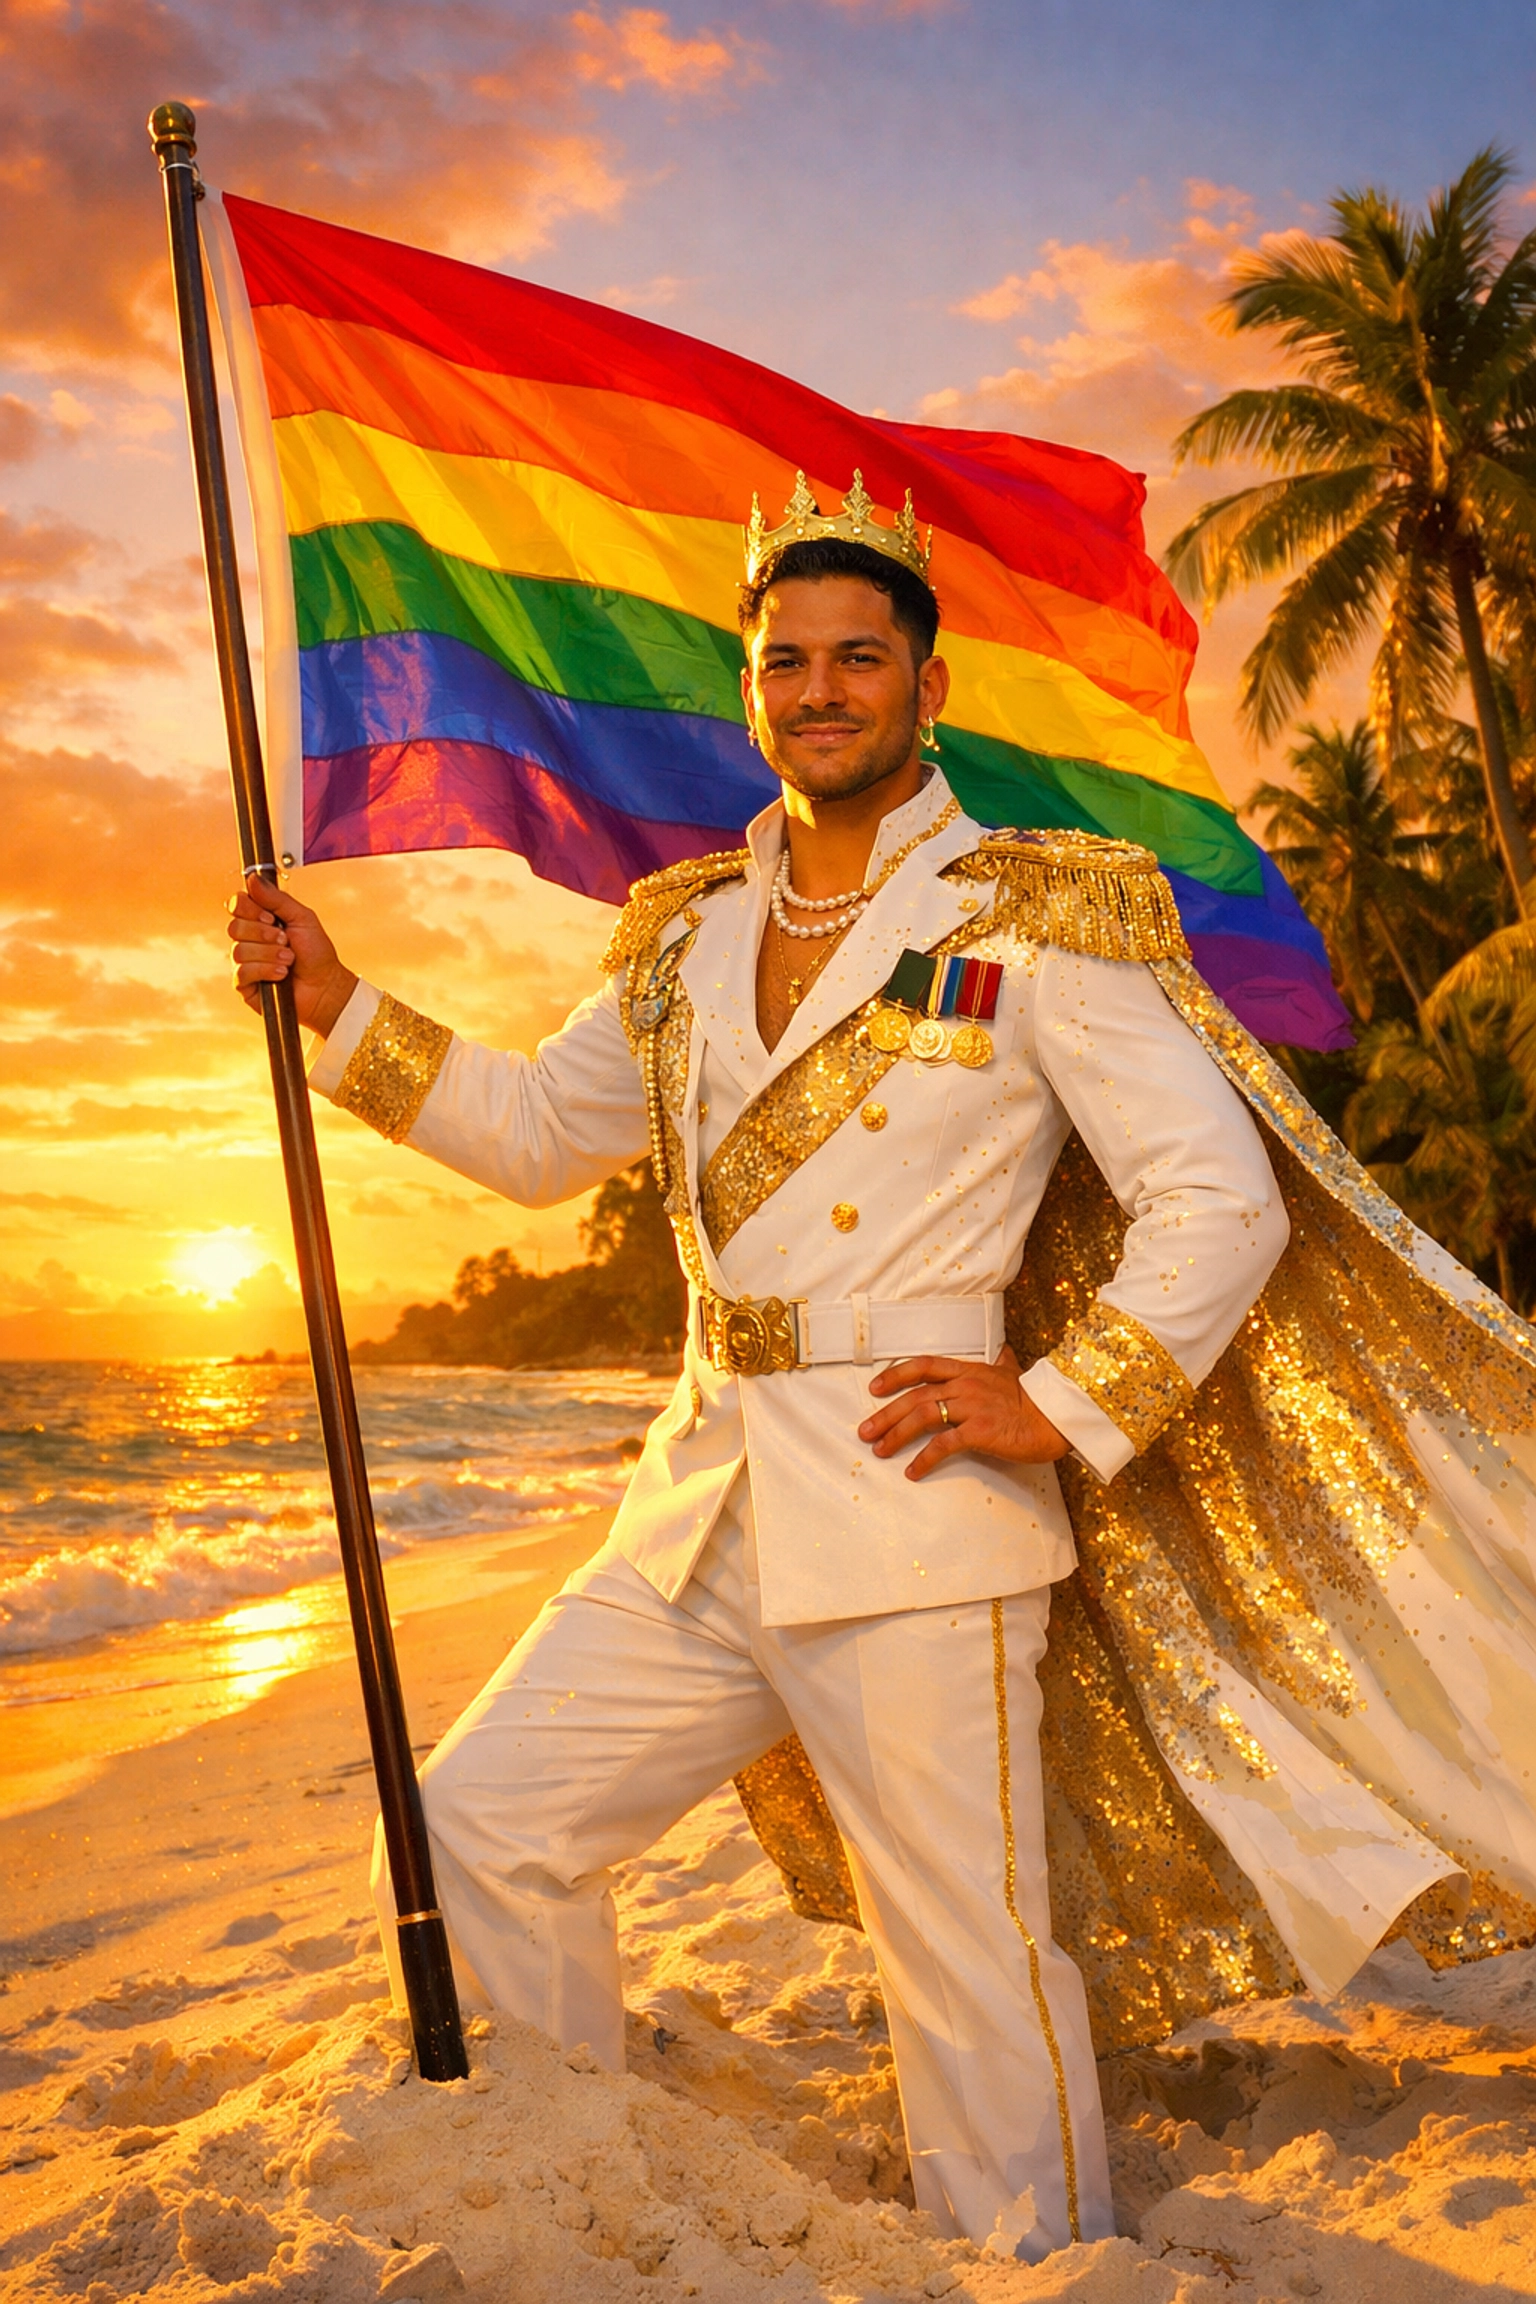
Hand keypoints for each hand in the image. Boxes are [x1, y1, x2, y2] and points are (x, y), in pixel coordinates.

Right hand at [226, 873, 357, 1035]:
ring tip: (289, 960)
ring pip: (239, 950)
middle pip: (234, 926)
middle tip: (285, 940)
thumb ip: (277, 899)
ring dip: (269, 954)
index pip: (237, 904)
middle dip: (263, 934)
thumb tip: (253, 879)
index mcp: (260, 920)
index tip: (269, 917)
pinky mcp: (244, 983)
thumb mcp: (302, 918)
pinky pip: (242, 971)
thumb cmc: (316, 954)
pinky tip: (281, 975)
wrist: (325, 986)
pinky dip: (265, 970)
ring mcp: (245, 961)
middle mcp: (249, 939)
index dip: (249, 909)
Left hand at [857, 1345, 1068, 1482]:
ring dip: (896, 1435)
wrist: (1057, 1416)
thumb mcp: (1014, 1374)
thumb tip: (1005, 1353)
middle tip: (865, 1430)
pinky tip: (912, 1470)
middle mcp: (965, 1385)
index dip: (896, 1375)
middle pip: (914, 1396)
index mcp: (968, 1371)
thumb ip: (1004, 1364)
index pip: (923, 1366)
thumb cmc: (1035, 1399)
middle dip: (885, 1414)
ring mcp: (971, 1407)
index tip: (875, 1387)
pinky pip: (943, 1445)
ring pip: (922, 1417)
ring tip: (880, 1450)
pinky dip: (924, 1459)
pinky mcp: (979, 1431)